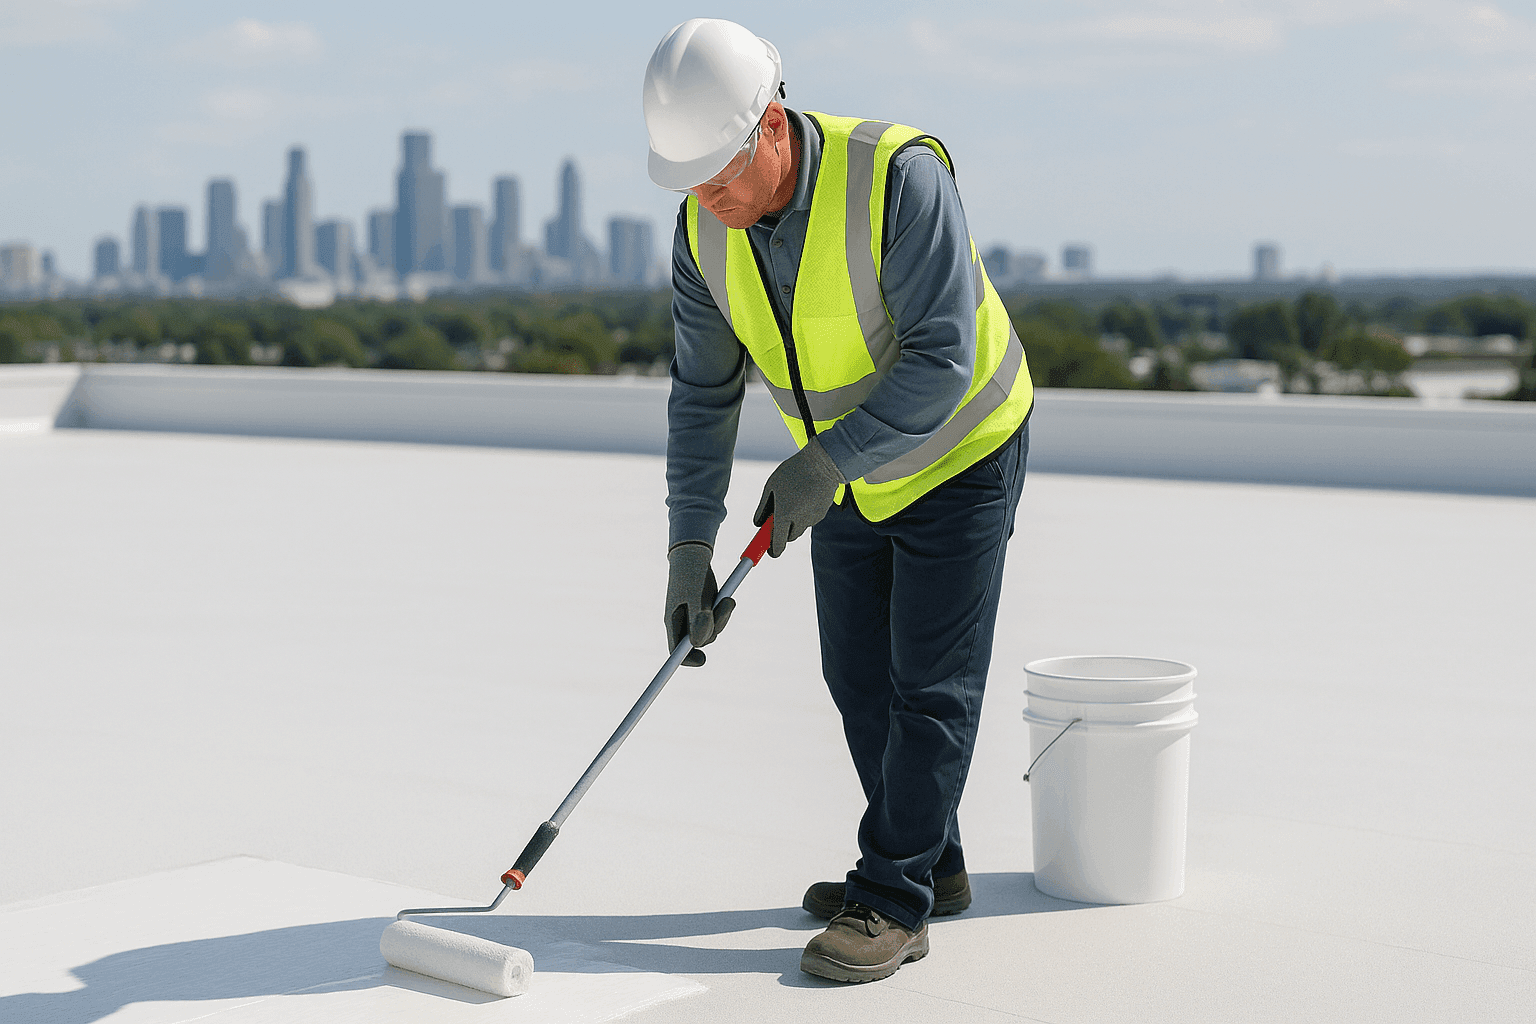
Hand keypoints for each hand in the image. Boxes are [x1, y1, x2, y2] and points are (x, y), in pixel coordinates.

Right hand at [664, 542, 734, 666]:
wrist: (695, 556)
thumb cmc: (691, 574)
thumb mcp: (695, 596)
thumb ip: (698, 619)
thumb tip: (698, 644)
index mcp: (672, 621)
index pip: (675, 650)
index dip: (686, 659)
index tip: (702, 660)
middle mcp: (683, 623)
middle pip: (699, 642)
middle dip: (715, 628)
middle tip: (724, 605)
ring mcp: (694, 618)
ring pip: (712, 632)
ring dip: (723, 618)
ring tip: (727, 599)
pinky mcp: (705, 612)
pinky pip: (718, 621)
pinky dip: (725, 612)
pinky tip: (727, 599)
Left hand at [753, 437, 844, 557]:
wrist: (823, 463)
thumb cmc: (793, 472)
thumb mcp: (772, 486)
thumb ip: (763, 508)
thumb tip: (758, 524)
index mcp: (785, 514)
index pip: (778, 543)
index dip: (772, 550)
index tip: (768, 551)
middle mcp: (800, 520)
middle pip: (788, 538)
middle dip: (781, 533)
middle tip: (775, 520)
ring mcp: (813, 518)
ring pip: (799, 528)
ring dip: (792, 523)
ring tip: (791, 500)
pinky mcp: (822, 514)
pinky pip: (809, 520)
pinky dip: (803, 515)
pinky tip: (803, 497)